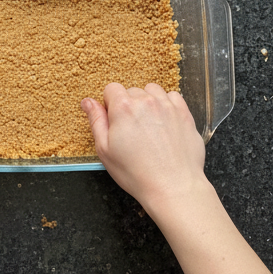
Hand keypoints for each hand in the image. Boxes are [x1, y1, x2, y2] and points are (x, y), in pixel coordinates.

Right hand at [81, 83, 207, 216]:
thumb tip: (87, 102)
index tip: (112, 120)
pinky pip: (172, 97)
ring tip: (147, 125)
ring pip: (152, 91)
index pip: (111, 89)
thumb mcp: (104, 150)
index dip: (109, 104)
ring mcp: (168, 105)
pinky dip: (166, 105)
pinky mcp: (184, 112)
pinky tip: (162, 123)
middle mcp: (146, 101)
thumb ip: (96, 121)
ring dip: (147, 102)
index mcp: (123, 109)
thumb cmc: (135, 172)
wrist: (171, 184)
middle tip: (129, 130)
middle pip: (131, 90)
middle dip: (128, 105)